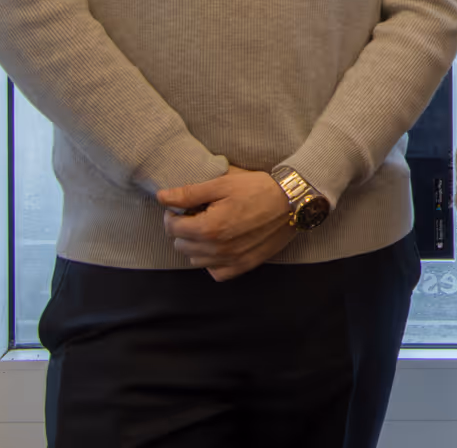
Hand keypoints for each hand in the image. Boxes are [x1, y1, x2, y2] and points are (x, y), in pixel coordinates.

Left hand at [156, 166, 294, 280]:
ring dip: (195, 246)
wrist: (294, 201)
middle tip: (198, 214)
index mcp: (209, 227)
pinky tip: (220, 245)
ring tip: (209, 228)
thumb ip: (190, 193)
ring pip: (195, 261)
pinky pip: (216, 272)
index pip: (172, 227)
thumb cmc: (259, 188)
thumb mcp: (223, 183)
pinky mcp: (244, 265)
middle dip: (183, 229)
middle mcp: (217, 249)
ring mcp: (231, 260)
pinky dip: (212, 262)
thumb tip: (163, 197)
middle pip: (180, 245)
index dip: (173, 214)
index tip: (184, 206)